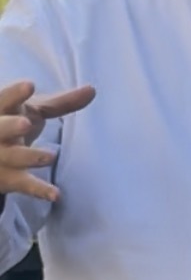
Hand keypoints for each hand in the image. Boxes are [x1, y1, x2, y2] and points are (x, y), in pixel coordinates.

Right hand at [0, 80, 94, 204]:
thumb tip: (93, 89)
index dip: (15, 93)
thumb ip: (61, 103)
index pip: (5, 99)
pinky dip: (39, 190)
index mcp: (2, 111)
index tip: (30, 85)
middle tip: (25, 124)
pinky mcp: (9, 178)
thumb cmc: (14, 125)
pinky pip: (23, 184)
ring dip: (29, 157)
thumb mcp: (33, 112)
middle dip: (10, 126)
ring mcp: (1, 157)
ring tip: (50, 156)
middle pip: (0, 129)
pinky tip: (55, 194)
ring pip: (12, 157)